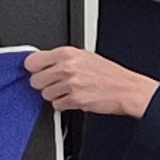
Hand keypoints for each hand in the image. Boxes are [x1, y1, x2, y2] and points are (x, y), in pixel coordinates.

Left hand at [23, 46, 156, 117]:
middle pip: (35, 80)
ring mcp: (71, 84)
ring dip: (54, 95)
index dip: (34, 68)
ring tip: (68, 91)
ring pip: (45, 94)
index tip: (37, 71)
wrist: (127, 89)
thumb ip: (63, 58)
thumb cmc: (109, 74)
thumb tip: (43, 62)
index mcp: (67, 53)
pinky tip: (73, 98)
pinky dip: (63, 104)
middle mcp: (67, 68)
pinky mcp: (75, 100)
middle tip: (55, 83)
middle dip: (43, 84)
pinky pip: (56, 105)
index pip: (32, 61)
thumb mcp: (85, 56)